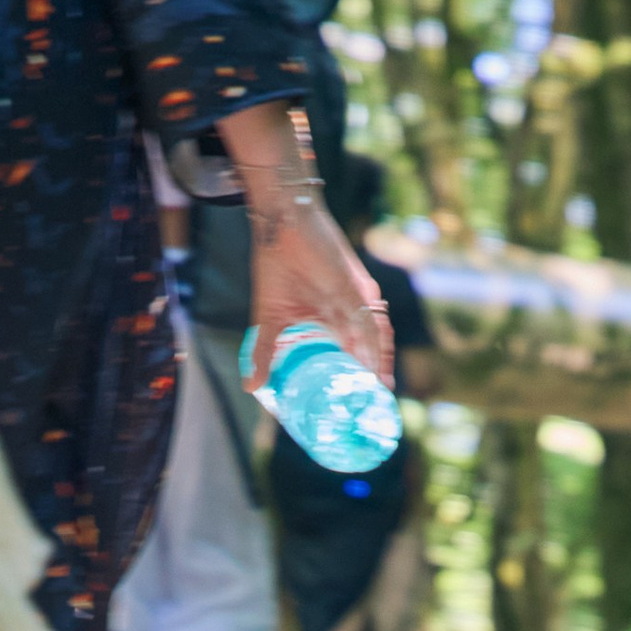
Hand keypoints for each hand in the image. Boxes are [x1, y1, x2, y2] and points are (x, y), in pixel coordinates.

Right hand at [245, 206, 391, 395]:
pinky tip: (375, 369)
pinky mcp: (356, 289)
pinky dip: (375, 347)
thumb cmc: (277, 265)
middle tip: (372, 406)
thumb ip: (265, 352)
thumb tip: (250, 388)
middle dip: (373, 377)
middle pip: (369, 349)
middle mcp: (349, 311)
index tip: (354, 404)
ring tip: (378, 393)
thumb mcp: (269, 319)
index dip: (354, 377)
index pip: (350, 353)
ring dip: (379, 366)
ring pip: (376, 338)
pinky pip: (371, 322)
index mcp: (332, 318)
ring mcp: (356, 300)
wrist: (282, 224)